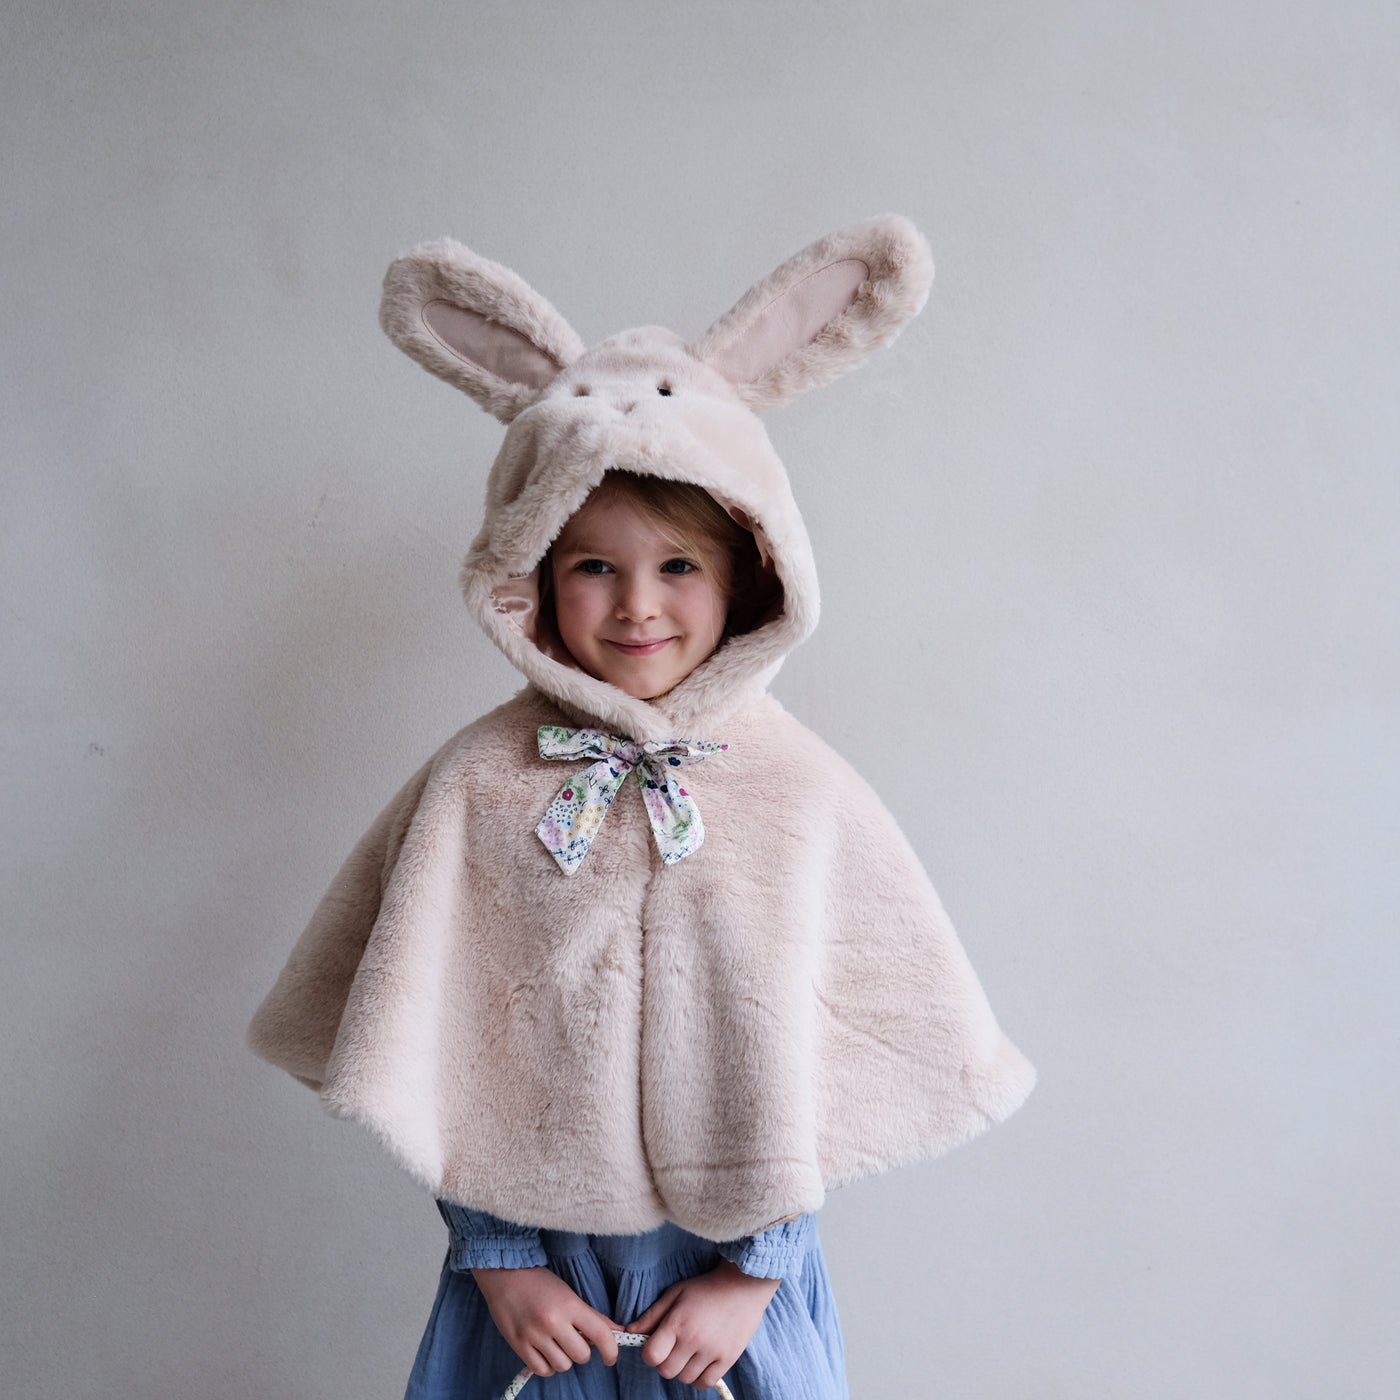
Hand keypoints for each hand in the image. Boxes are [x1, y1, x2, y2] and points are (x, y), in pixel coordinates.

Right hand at [471, 1265, 620, 1376]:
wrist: (504, 1274)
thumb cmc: (539, 1282)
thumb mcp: (569, 1293)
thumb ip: (591, 1315)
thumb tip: (615, 1331)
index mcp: (570, 1305)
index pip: (600, 1334)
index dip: (611, 1351)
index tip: (611, 1357)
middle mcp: (553, 1322)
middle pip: (582, 1355)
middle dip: (583, 1351)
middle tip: (575, 1339)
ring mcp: (534, 1335)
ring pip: (563, 1366)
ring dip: (564, 1358)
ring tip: (557, 1344)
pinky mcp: (519, 1345)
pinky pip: (542, 1370)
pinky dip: (547, 1366)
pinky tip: (545, 1352)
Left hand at [629, 1259, 780, 1389]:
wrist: (743, 1285)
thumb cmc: (706, 1288)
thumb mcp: (675, 1293)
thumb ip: (652, 1315)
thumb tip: (629, 1331)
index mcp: (677, 1322)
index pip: (651, 1356)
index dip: (650, 1353)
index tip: (657, 1345)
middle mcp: (694, 1339)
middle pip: (666, 1371)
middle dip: (666, 1361)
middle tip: (674, 1347)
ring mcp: (712, 1351)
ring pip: (684, 1379)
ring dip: (683, 1369)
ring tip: (690, 1351)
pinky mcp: (728, 1359)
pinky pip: (704, 1383)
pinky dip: (698, 1378)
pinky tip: (701, 1361)